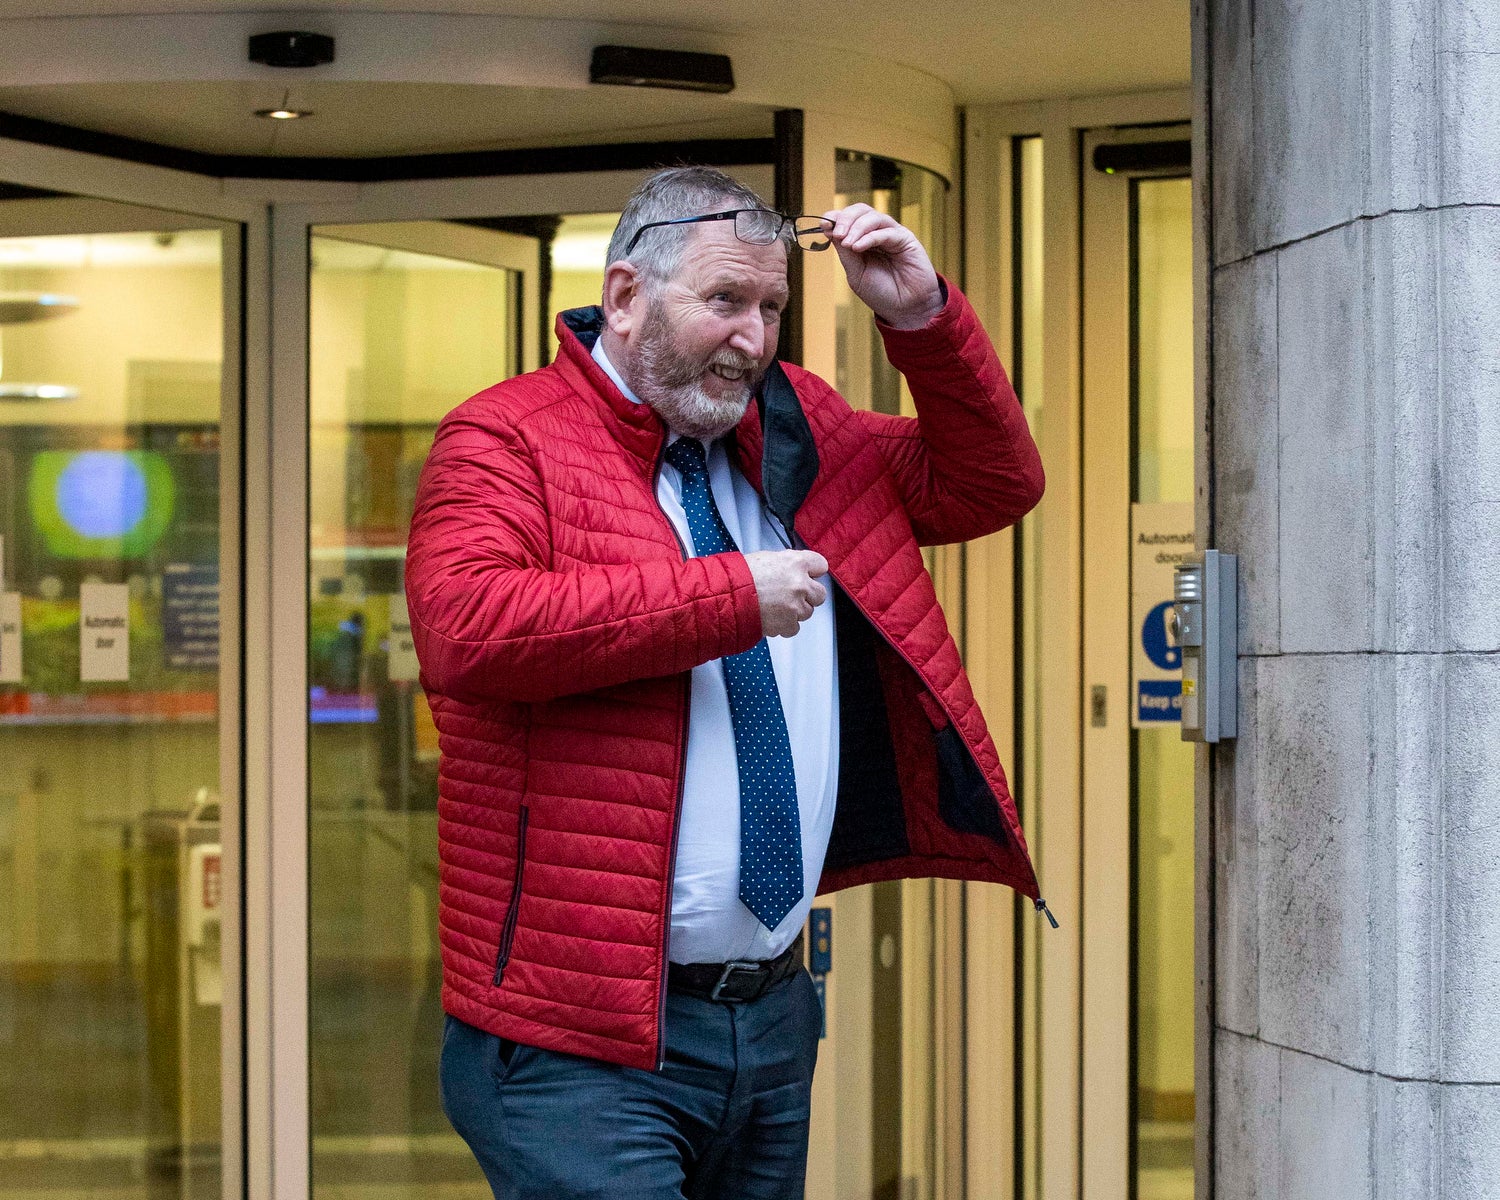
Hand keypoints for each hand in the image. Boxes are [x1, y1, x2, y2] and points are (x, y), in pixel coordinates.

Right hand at [744, 550, 828, 636]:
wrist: (726, 597)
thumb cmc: (740, 576)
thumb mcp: (766, 558)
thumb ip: (786, 564)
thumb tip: (792, 569)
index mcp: (796, 563)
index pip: (821, 565)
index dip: (813, 572)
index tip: (808, 575)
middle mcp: (800, 583)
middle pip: (820, 593)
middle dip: (808, 595)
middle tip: (792, 595)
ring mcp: (795, 605)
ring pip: (807, 612)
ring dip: (795, 611)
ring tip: (775, 606)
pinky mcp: (788, 623)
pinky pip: (794, 628)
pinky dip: (785, 625)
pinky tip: (772, 617)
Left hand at [821, 203, 942, 329]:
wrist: (905, 309)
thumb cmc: (882, 293)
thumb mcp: (855, 274)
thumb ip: (845, 253)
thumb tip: (829, 230)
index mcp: (863, 240)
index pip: (848, 219)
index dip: (835, 218)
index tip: (823, 225)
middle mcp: (877, 233)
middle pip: (860, 210)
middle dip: (845, 219)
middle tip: (836, 234)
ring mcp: (892, 234)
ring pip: (873, 216)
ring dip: (856, 227)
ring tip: (848, 243)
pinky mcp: (905, 239)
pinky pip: (886, 231)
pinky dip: (869, 237)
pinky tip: (858, 247)